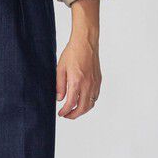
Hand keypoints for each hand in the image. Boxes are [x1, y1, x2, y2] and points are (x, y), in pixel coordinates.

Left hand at [57, 0, 101, 119]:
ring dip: (82, 110)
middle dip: (74, 115)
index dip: (65, 111)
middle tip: (66, 115)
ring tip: (74, 110)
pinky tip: (82, 100)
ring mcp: (95, 83)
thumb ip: (59, 86)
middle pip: (83, 108)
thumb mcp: (60, 69)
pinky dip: (89, 102)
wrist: (86, 42)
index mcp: (76, 82)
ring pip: (91, 104)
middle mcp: (88, 84)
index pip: (71, 104)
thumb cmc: (72, 53)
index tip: (60, 113)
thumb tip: (59, 99)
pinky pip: (95, 96)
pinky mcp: (98, 80)